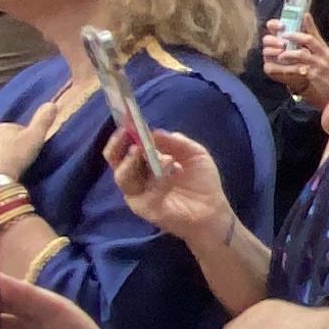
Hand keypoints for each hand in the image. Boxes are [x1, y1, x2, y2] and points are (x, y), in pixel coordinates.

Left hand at [0, 116, 48, 184]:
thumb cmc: (14, 156)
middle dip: (10, 146)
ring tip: (7, 169)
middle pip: (2, 139)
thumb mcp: (34, 138)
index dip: (26, 138)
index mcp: (3, 126)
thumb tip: (52, 103)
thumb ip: (42, 121)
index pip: (18, 128)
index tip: (32, 149)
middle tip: (20, 160)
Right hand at [111, 126, 235, 245]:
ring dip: (130, 160)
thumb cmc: (201, 181)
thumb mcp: (193, 152)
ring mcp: (139, 193)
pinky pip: (143, 192)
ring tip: (141, 149)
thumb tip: (153, 132)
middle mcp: (137, 177)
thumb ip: (174, 141)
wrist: (214, 210)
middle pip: (115, 160)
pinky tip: (171, 167)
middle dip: (118, 144)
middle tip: (126, 132)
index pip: (125, 146)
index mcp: (145, 162)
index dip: (124, 133)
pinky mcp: (145, 208)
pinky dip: (156, 179)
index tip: (127, 119)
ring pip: (121, 176)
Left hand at [257, 25, 328, 106]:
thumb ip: (320, 50)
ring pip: (302, 54)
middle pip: (308, 40)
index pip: (316, 35)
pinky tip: (282, 69)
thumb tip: (313, 40)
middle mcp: (324, 57)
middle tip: (283, 36)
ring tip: (280, 55)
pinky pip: (298, 70)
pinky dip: (289, 68)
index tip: (299, 19)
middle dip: (294, 36)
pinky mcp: (314, 77)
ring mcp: (319, 66)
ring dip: (289, 53)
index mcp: (327, 52)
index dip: (306, 26)